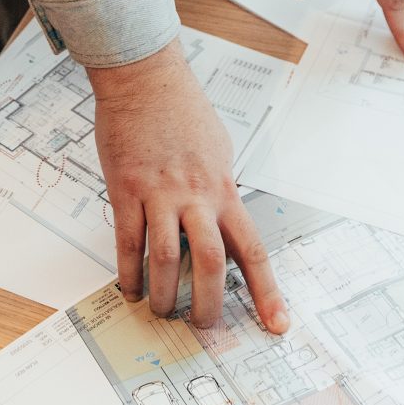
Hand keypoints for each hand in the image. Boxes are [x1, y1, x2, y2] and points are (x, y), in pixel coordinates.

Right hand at [89, 39, 288, 335]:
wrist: (145, 77)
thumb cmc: (182, 110)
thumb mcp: (218, 149)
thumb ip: (219, 189)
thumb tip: (220, 221)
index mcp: (224, 189)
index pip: (252, 250)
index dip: (267, 292)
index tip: (277, 324)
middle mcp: (197, 196)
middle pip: (213, 263)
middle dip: (210, 305)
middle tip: (203, 327)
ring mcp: (160, 194)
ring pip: (168, 260)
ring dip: (165, 295)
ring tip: (161, 311)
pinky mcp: (126, 190)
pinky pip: (128, 242)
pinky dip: (129, 272)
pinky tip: (131, 288)